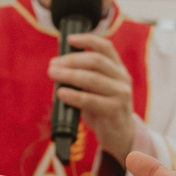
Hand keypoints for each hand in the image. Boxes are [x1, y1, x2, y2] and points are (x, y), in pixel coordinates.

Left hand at [47, 32, 134, 161]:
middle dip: (72, 60)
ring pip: (93, 79)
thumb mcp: (96, 90)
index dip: (88, 40)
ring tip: (53, 74)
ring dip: (69, 75)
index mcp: (118, 69)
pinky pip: (91, 100)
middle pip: (96, 61)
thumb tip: (57, 68)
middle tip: (53, 64)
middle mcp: (122, 78)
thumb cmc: (103, 110)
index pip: (105, 47)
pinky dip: (74, 95)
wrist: (120, 136)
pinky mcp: (115, 110)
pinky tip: (62, 93)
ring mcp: (121, 94)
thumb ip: (83, 78)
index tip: (69, 40)